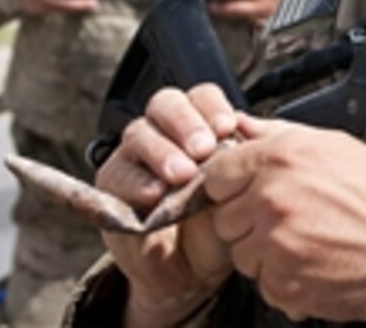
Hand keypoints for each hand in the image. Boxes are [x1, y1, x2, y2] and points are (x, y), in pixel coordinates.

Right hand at [95, 84, 239, 327]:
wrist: (191, 269)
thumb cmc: (218, 221)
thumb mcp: (239, 188)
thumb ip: (245, 158)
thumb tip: (253, 128)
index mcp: (198, 124)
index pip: (201, 96)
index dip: (212, 107)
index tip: (227, 127)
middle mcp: (163, 132)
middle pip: (166, 104)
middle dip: (186, 123)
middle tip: (204, 149)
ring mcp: (134, 155)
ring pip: (139, 133)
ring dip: (162, 152)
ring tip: (182, 175)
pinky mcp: (112, 183)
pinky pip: (118, 173)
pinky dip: (137, 183)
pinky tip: (156, 194)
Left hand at [202, 114, 365, 321]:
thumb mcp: (338, 147)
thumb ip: (281, 134)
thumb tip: (245, 125)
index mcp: (283, 158)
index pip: (218, 172)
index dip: (231, 183)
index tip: (246, 190)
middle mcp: (273, 198)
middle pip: (223, 216)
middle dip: (247, 220)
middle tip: (285, 219)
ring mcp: (276, 244)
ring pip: (240, 254)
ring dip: (263, 252)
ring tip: (304, 241)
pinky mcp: (284, 284)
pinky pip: (263, 283)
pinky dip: (283, 279)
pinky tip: (313, 264)